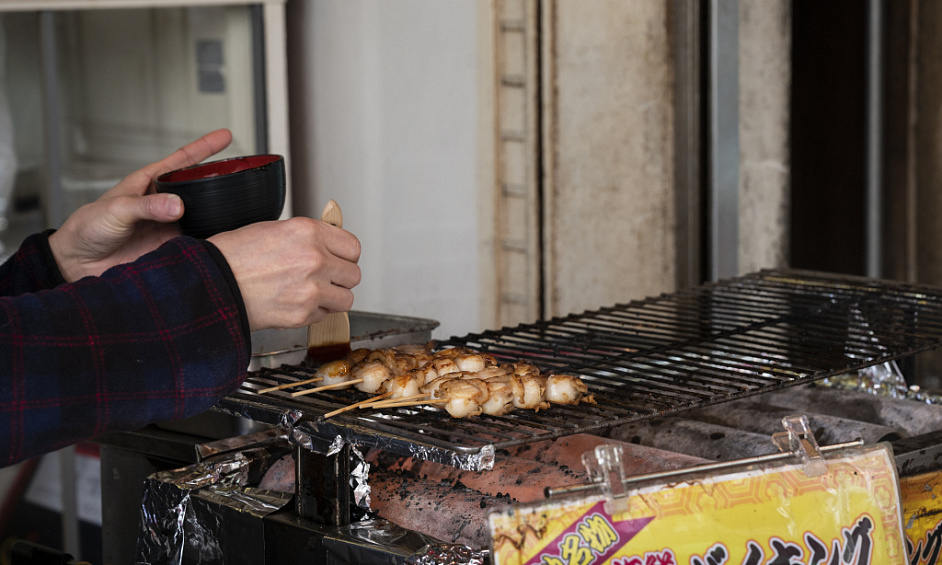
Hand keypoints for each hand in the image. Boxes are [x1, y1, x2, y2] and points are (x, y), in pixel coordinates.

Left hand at [48, 129, 232, 281]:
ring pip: (201, 215)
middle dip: (218, 180)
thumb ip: (147, 206)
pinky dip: (208, 240)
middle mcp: (162, 203)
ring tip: (234, 209)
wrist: (80, 264)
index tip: (226, 136)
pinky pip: (197, 242)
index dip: (204, 147)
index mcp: (148, 184)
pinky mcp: (171, 248)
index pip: (182, 161)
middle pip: (198, 187)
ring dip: (215, 213)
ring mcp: (169, 225)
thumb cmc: (88, 229)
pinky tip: (217, 240)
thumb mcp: (116, 209)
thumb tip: (176, 205)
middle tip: (240, 176)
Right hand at [208, 217, 361, 330]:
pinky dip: (314, 312)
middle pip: (353, 274)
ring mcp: (311, 289)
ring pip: (346, 298)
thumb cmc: (232, 256)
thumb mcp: (274, 230)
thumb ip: (308, 237)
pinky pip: (325, 315)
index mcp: (308, 232)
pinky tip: (295, 303)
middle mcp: (314, 259)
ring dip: (333, 298)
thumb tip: (329, 245)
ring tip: (313, 293)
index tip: (337, 259)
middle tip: (324, 278)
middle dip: (340, 277)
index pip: (353, 247)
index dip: (344, 255)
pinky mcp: (303, 314)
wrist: (210, 285)